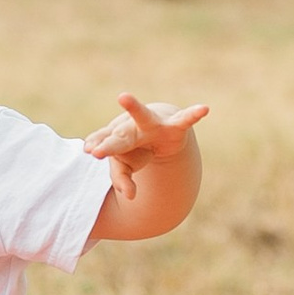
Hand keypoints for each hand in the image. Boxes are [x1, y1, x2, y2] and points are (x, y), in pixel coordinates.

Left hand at [85, 90, 207, 201]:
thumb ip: (121, 178)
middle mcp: (132, 128)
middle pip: (118, 137)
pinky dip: (194, 114)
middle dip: (108, 144)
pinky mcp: (174, 126)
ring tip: (122, 97)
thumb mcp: (126, 164)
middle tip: (94, 151)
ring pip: (142, 116)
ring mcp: (152, 125)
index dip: (99, 147)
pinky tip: (204, 109)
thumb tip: (129, 197)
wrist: (159, 130)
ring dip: (133, 108)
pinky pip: (185, 119)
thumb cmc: (135, 148)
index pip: (107, 146)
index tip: (90, 151)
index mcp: (118, 138)